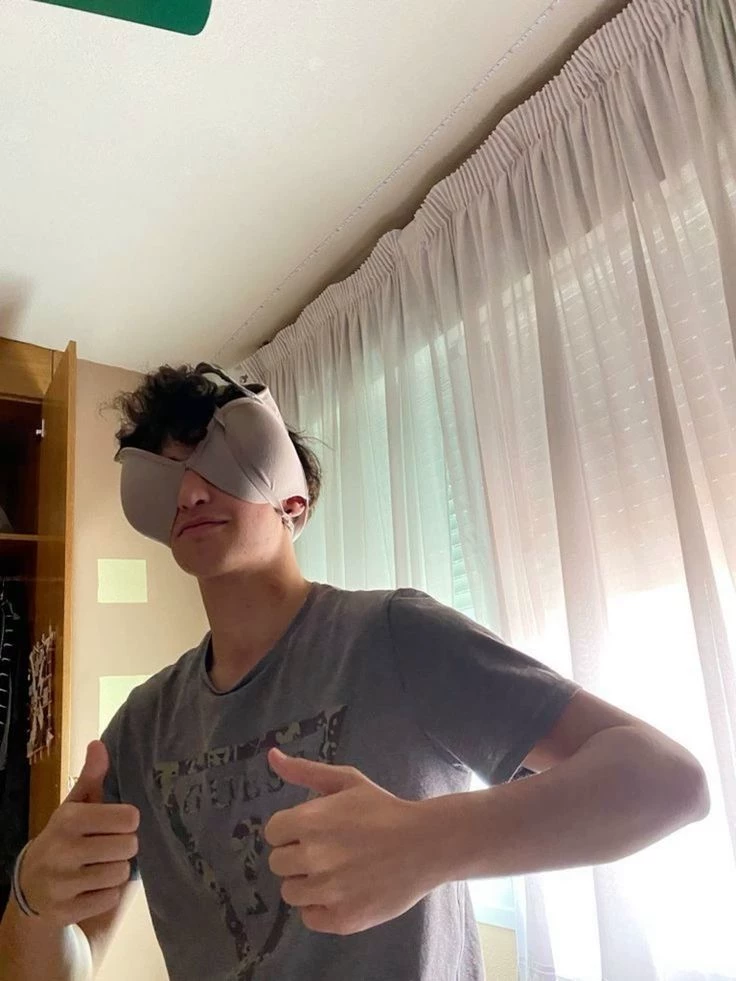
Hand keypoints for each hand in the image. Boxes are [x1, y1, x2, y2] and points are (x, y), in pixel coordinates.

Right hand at [20, 741, 138, 925]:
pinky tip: (91, 887)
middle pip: (129, 846)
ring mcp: (63, 884)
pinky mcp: (66, 911)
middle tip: (109, 846)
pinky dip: (107, 894)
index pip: (128, 817)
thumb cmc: (64, 837)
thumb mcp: (74, 805)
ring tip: (100, 865)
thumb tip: (98, 743)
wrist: (30, 885)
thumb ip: (91, 776)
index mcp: (70, 819)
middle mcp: (64, 850)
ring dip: (116, 870)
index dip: (127, 821)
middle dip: (123, 846)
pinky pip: (111, 899)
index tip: (115, 824)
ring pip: (121, 873)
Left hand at [264, 749, 440, 935]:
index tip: (312, 830)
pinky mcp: (342, 918)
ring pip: (290, 892)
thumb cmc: (383, 809)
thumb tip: (271, 755)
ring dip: (306, 883)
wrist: (425, 844)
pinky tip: (341, 892)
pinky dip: (321, 908)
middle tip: (327, 851)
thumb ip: (304, 771)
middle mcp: (313, 856)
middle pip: (277, 864)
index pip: (272, 832)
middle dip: (297, 856)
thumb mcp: (346, 780)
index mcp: (309, 820)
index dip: (290, 831)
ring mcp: (327, 891)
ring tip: (335, 872)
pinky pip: (309, 917)